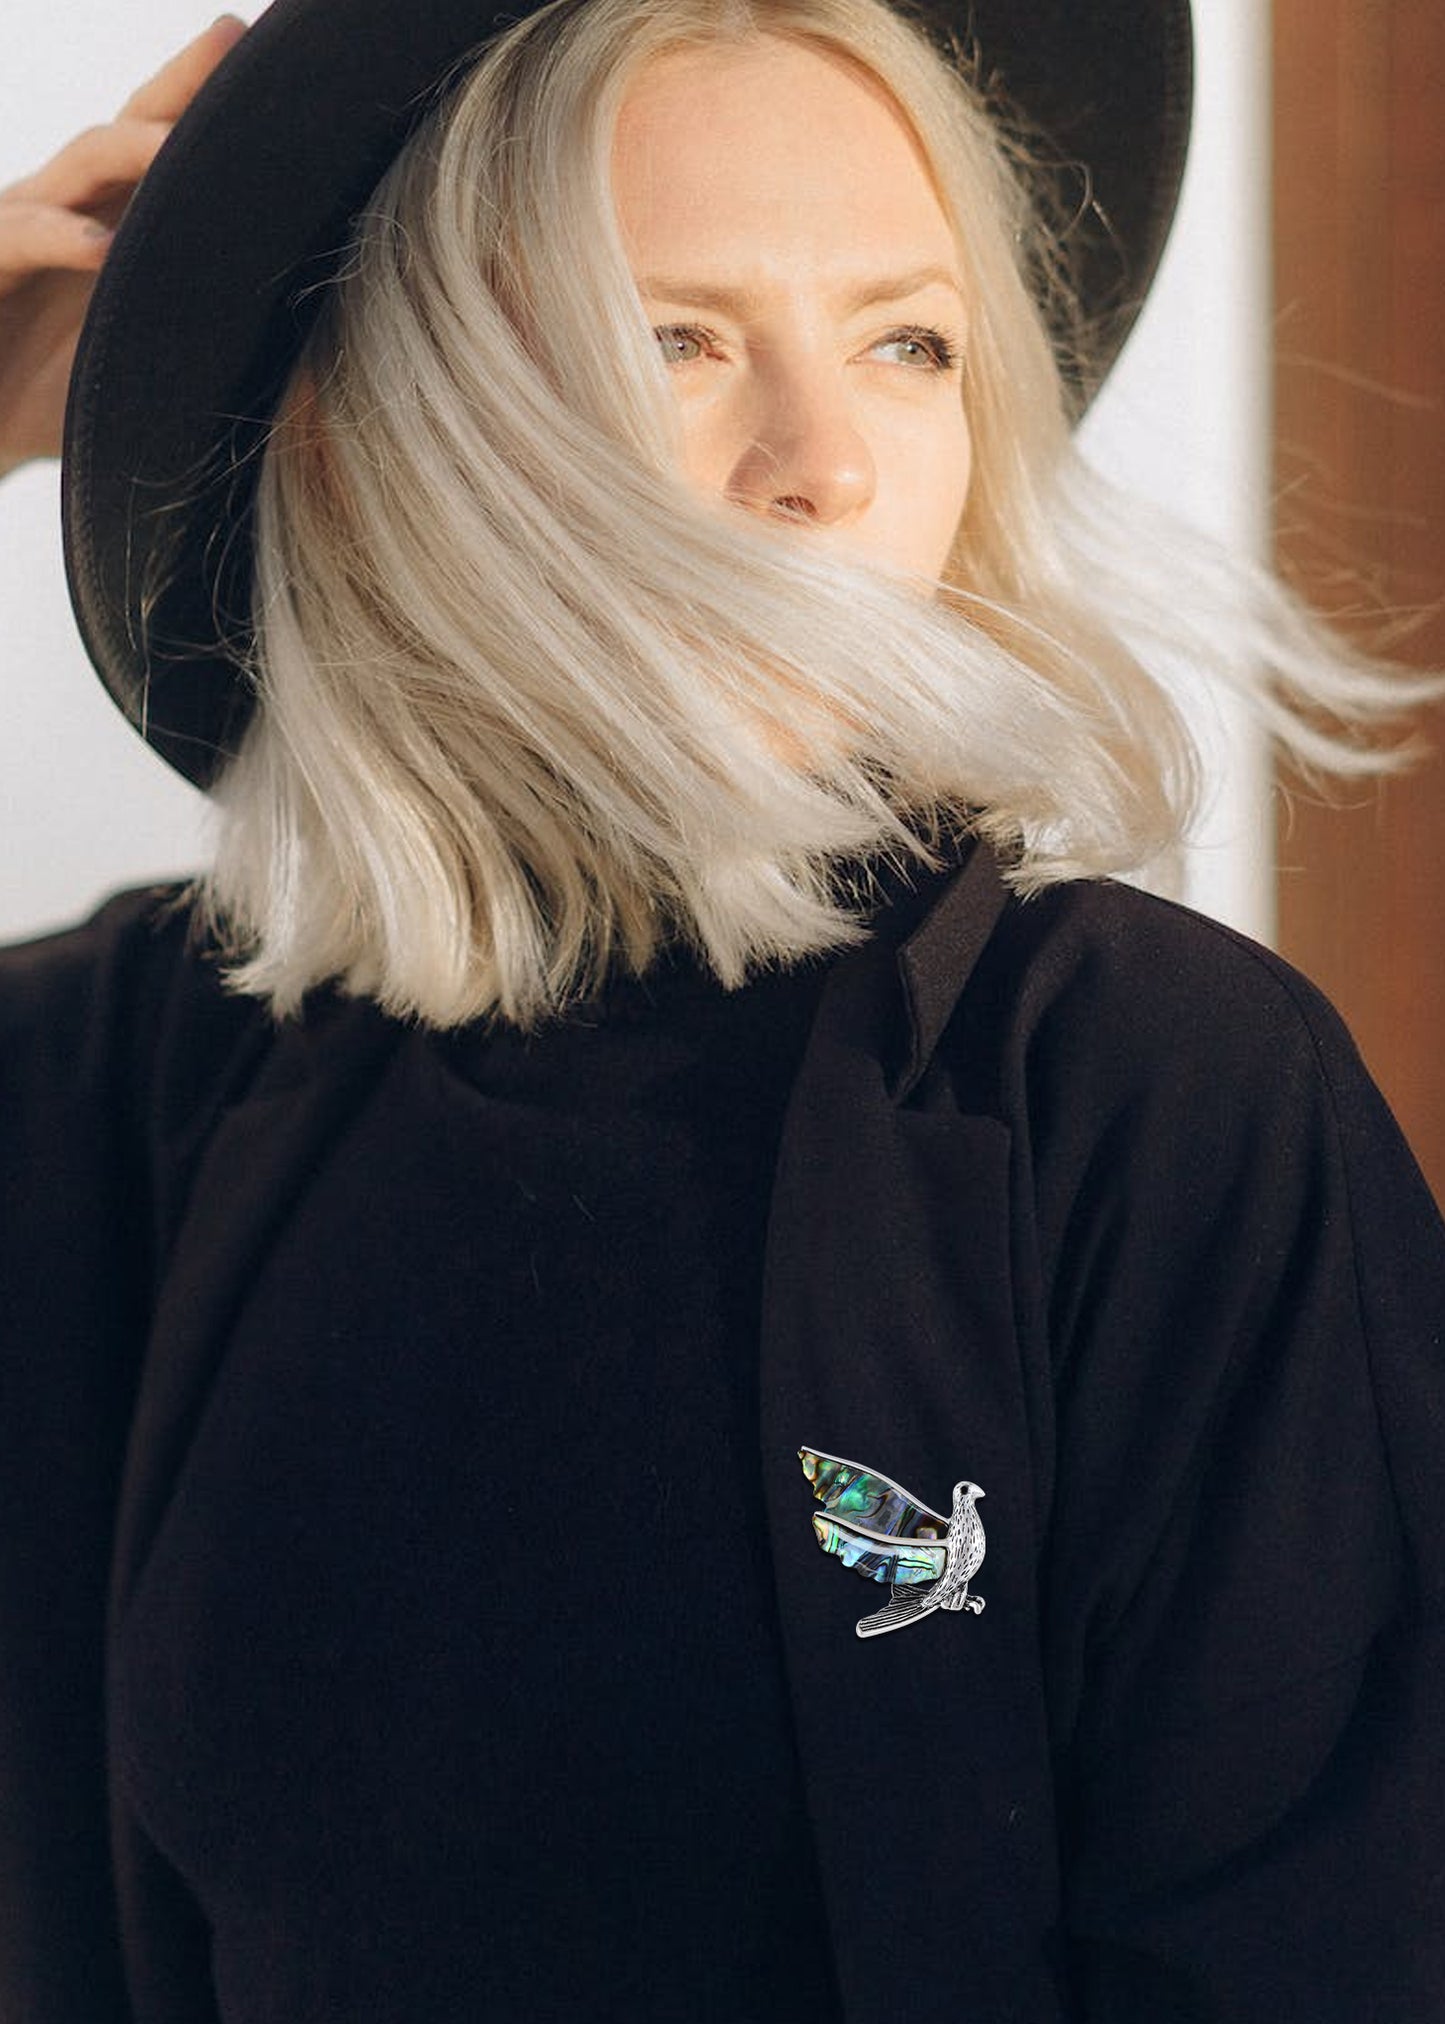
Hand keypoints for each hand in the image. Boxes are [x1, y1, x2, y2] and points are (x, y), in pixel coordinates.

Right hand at [0, 15, 246, 479]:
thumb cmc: (61, 401)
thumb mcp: (154, 382)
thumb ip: (220, 370)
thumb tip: (320, 391)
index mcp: (117, 225)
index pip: (170, 150)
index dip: (213, 108)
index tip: (274, 69)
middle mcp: (72, 211)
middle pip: (131, 129)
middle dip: (179, 86)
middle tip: (230, 43)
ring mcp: (24, 229)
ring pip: (80, 166)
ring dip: (132, 150)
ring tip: (181, 147)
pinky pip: (19, 237)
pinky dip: (58, 238)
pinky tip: (101, 248)